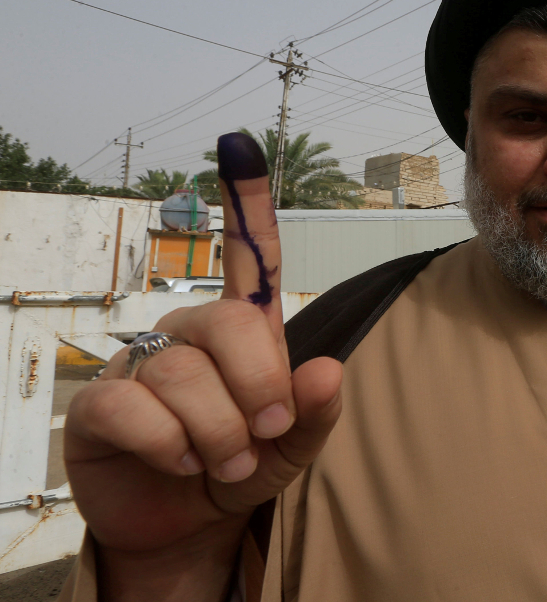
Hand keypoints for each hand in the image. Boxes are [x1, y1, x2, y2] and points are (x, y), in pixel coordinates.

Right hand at [64, 133, 342, 600]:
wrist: (187, 524)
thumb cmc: (244, 468)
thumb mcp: (293, 448)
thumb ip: (315, 412)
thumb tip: (328, 368)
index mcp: (243, 334)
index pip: (247, 258)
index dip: (246, 201)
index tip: (240, 139)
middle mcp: (191, 335)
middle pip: (227, 323)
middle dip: (258, 385)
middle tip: (267, 430)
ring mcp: (141, 365)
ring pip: (182, 375)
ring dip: (217, 433)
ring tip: (226, 464)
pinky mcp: (101, 405)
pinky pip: (132, 406)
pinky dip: (169, 445)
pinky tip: (180, 462)